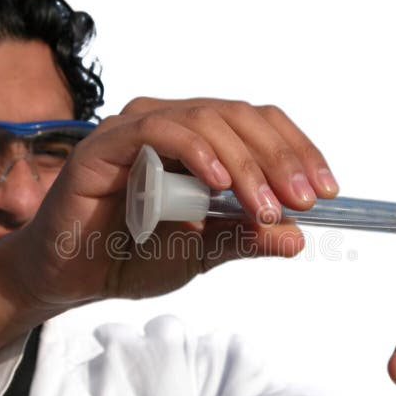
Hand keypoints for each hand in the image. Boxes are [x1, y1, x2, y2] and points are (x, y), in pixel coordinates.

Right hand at [10, 97, 339, 304]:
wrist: (69, 279)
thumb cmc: (131, 257)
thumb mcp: (202, 252)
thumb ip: (243, 238)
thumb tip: (297, 237)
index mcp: (197, 142)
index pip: (258, 125)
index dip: (297, 151)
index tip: (326, 193)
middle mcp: (170, 123)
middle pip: (240, 116)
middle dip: (280, 158)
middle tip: (305, 201)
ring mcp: (136, 129)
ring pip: (206, 119)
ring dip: (245, 163)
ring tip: (266, 207)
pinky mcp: (105, 145)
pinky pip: (157, 131)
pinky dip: (194, 151)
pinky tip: (219, 182)